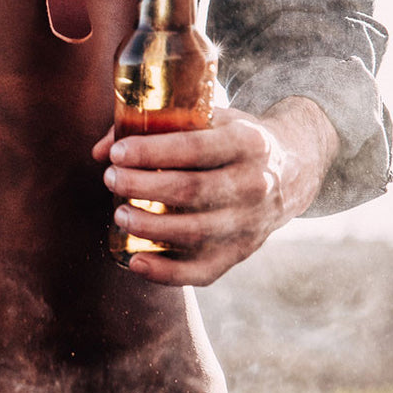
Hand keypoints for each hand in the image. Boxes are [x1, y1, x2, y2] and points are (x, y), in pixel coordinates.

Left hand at [92, 97, 338, 285]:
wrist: (292, 170)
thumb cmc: (232, 141)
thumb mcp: (211, 120)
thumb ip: (157, 127)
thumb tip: (101, 149)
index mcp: (248, 142)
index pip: (194, 148)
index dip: (151, 152)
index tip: (117, 154)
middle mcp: (255, 184)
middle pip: (190, 191)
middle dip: (141, 186)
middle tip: (110, 179)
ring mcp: (250, 223)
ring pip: (194, 232)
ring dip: (148, 227)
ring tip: (119, 215)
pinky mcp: (241, 253)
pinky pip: (202, 272)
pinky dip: (166, 273)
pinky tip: (135, 262)